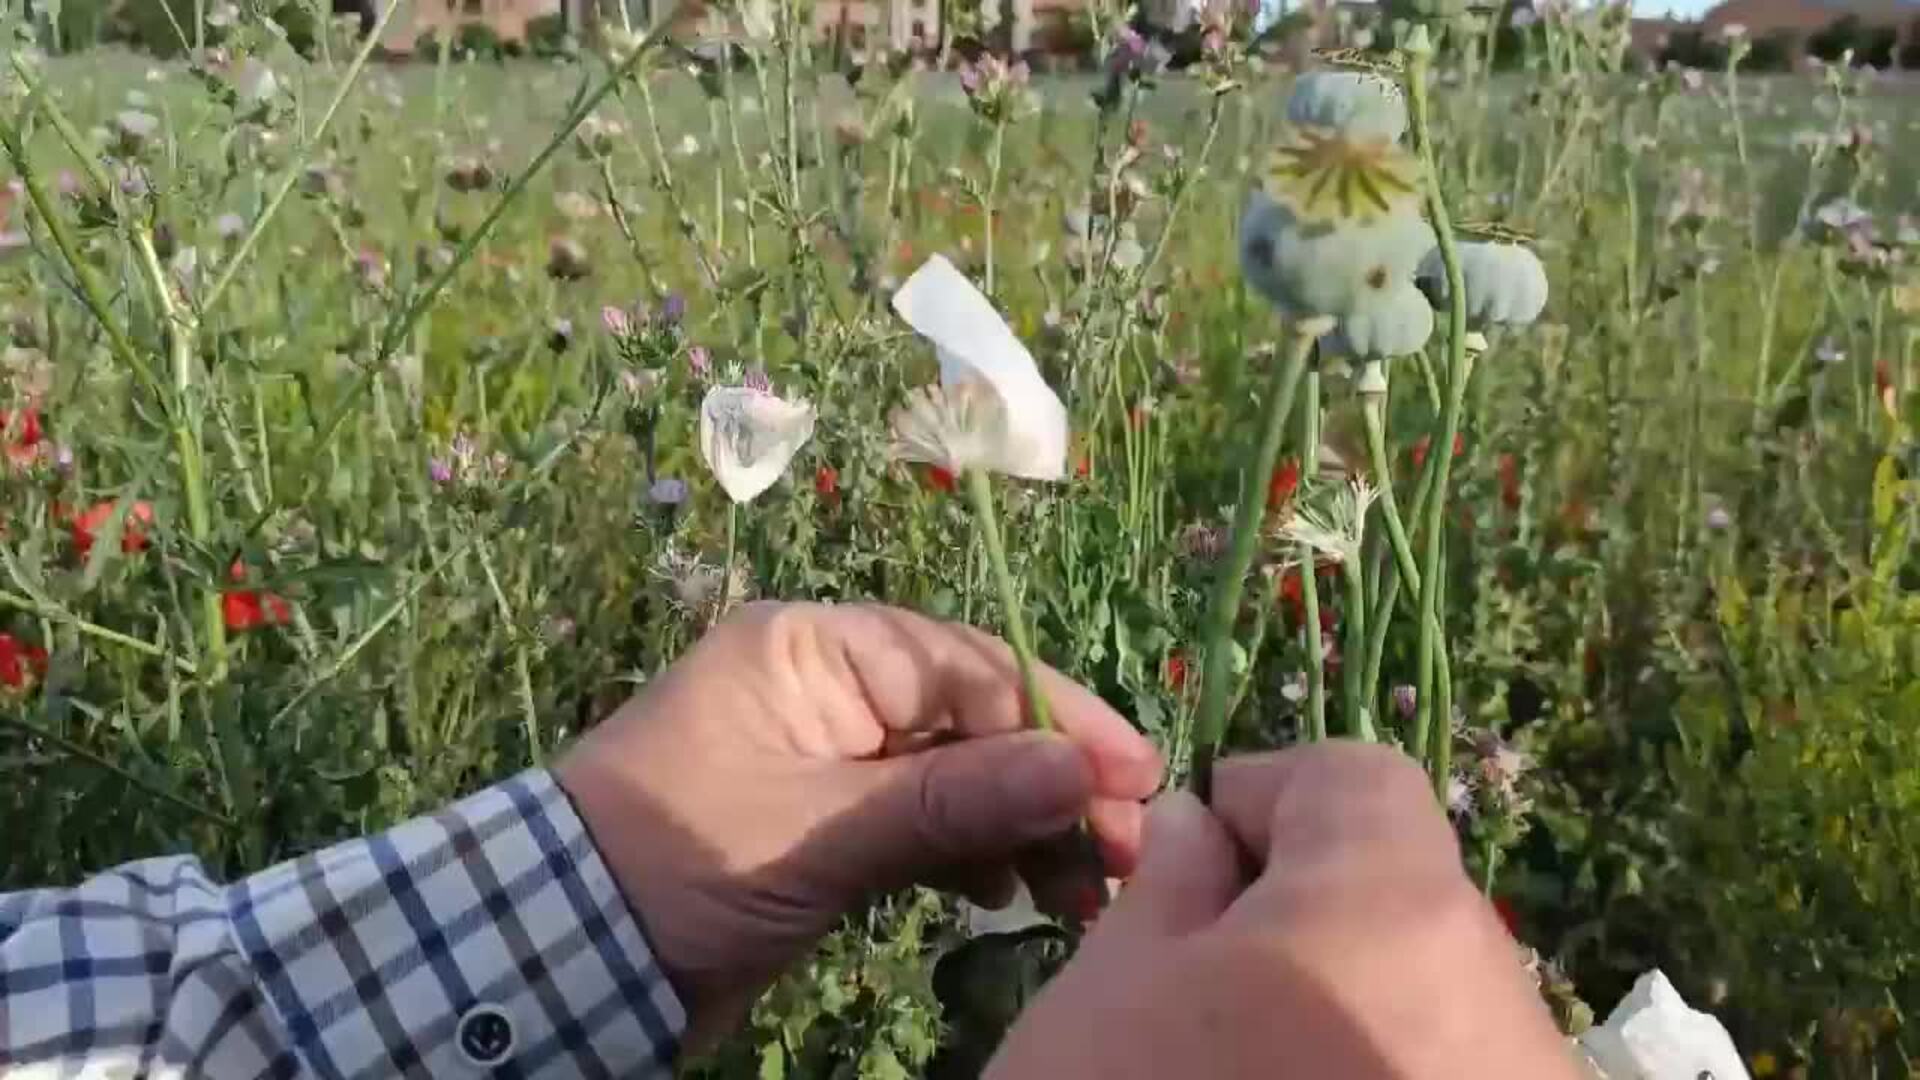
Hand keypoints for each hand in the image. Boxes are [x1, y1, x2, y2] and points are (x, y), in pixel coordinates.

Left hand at [556, 602, 1161, 1045]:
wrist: (556, 954)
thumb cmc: (673, 868)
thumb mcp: (816, 835)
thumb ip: (950, 802)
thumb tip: (1080, 773)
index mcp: (810, 650)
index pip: (963, 664)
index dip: (1057, 718)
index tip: (1135, 777)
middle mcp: (826, 687)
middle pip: (969, 717)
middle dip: (1050, 779)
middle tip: (1127, 847)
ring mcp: (828, 756)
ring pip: (955, 774)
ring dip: (1023, 823)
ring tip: (1087, 886)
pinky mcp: (827, 822)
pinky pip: (924, 822)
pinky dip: (973, 853)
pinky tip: (1019, 890)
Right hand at [986, 742, 1580, 1078]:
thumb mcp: (1107, 1000)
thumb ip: (1166, 887)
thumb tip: (1203, 834)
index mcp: (1397, 910)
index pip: (1356, 778)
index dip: (1260, 796)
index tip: (1185, 863)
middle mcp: (1504, 1001)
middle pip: (1403, 900)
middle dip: (1295, 920)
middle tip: (1190, 988)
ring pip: (1430, 1009)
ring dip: (1337, 1016)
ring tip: (1240, 1078)